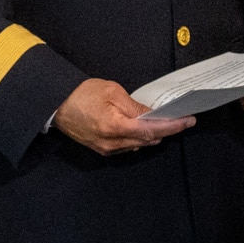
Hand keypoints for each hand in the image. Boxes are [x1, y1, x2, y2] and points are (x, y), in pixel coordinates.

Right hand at [52, 78, 193, 154]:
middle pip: (148, 140)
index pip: (152, 130)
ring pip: (139, 145)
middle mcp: (111, 143)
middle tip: (181, 120)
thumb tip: (152, 116)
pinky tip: (143, 130)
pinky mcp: (101, 149)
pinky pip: (127, 147)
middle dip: (166, 130)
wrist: (55, 105)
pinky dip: (139, 139)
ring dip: (153, 135)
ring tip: (163, 123)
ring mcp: (106, 148)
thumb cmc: (81, 95)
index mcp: (115, 127)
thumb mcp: (112, 93)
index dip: (173, 126)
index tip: (188, 121)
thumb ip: (135, 107)